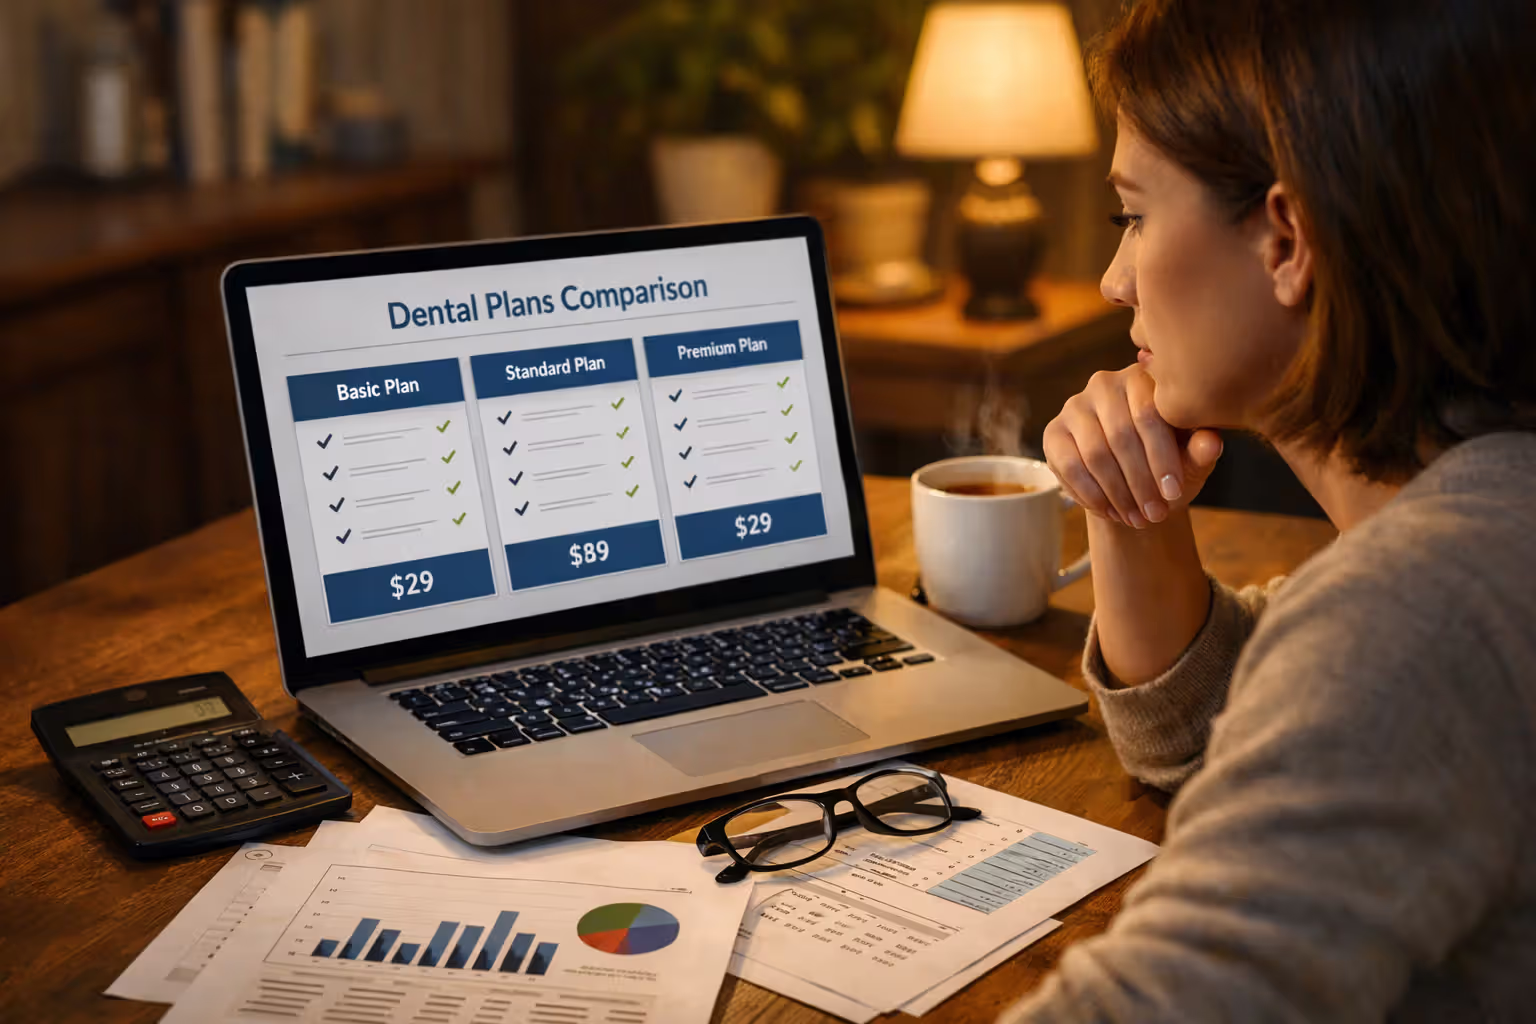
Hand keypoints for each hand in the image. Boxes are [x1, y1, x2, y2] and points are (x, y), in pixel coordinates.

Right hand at [1042, 365, 1223, 527]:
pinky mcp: (1053, 432)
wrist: (1132, 481)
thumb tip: (1211, 442)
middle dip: (1140, 482)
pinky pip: (1070, 467)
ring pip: (1095, 454)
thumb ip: (1201, 450)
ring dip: (1118, 493)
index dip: (1162, 457)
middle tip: (1156, 515)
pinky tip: (1110, 512)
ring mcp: (1074, 406)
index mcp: (1143, 377)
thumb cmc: (1167, 463)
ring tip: (1138, 519)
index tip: (1175, 493)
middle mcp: (1105, 383)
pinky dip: (1092, 495)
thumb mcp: (1191, 460)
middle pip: (1121, 435)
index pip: (1150, 414)